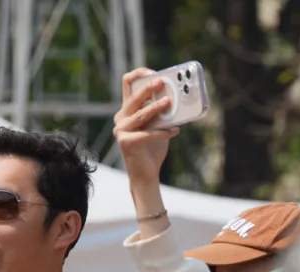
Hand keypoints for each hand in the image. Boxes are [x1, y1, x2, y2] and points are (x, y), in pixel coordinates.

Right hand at [114, 68, 175, 193]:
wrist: (147, 171)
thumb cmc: (153, 145)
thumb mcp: (159, 122)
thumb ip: (162, 109)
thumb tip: (177, 95)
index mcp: (128, 109)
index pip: (128, 83)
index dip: (139, 74)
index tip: (153, 72)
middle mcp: (121, 118)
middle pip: (134, 97)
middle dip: (148, 87)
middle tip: (163, 82)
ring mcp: (121, 130)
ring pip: (140, 114)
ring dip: (156, 107)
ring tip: (170, 103)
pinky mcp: (125, 143)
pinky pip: (147, 133)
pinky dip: (162, 132)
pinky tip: (174, 131)